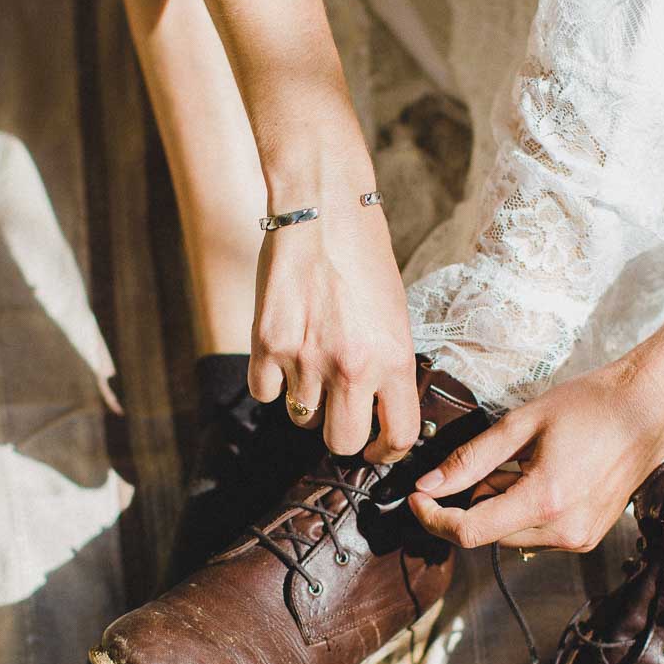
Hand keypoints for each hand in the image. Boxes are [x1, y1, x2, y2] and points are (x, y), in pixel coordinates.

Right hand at [248, 163, 419, 462]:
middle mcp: (351, 367)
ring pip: (301, 418)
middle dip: (341, 435)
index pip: (398, 436)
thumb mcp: (394, 315)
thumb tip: (379, 409)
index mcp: (394, 359)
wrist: (322, 211)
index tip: (377, 448)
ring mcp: (306, 359)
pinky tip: (281, 356)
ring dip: (306, 402)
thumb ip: (388, 364)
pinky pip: (265, 393)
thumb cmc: (364, 258)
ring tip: (311, 366)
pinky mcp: (267, 344)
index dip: (387, 451)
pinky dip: (271, 382)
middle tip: (339, 418)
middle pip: (341, 443)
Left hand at [406, 347, 663, 550]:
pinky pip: (538, 534)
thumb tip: (430, 484)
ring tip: (516, 465)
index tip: (417, 498)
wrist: (650, 408)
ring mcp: (580, 537)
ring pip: (511, 536)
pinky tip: (537, 476)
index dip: (433, 518)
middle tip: (476, 466)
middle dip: (469, 505)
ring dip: (497, 507)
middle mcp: (564, 530)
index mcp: (544, 501)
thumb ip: (471, 459)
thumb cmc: (591, 405)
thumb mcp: (522, 423)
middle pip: (488, 535)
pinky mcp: (589, 536)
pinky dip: (523, 511)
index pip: (469, 532)